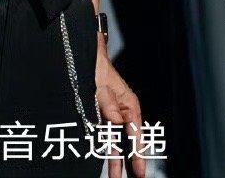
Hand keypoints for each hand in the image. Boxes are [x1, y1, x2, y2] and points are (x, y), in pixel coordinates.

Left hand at [96, 50, 146, 177]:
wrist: (85, 57)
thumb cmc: (97, 68)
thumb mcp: (101, 84)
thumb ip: (108, 103)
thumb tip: (117, 121)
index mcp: (129, 104)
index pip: (136, 132)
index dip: (138, 152)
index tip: (139, 169)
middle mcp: (121, 112)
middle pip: (126, 140)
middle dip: (129, 161)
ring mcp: (111, 115)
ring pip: (114, 141)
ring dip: (115, 159)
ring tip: (116, 177)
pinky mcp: (99, 116)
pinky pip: (103, 135)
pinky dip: (104, 148)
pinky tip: (103, 160)